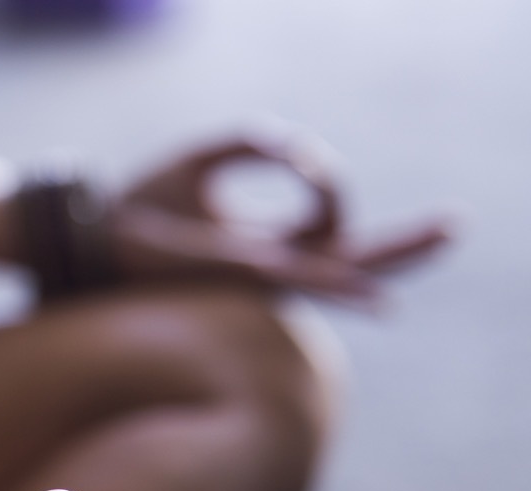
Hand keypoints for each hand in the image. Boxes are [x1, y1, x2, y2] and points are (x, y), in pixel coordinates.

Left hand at [110, 134, 453, 303]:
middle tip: (454, 227)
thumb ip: (254, 142)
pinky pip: (299, 278)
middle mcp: (270, 267)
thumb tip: (296, 143)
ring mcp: (259, 277)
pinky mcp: (239, 276)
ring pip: (341, 270)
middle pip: (354, 257)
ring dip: (393, 254)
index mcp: (266, 244)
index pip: (328, 221)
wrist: (93, 232)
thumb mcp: (202, 160)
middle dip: (406, 245)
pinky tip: (375, 291)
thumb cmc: (140, 206)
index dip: (324, 175)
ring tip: (443, 233)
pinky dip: (340, 280)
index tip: (293, 150)